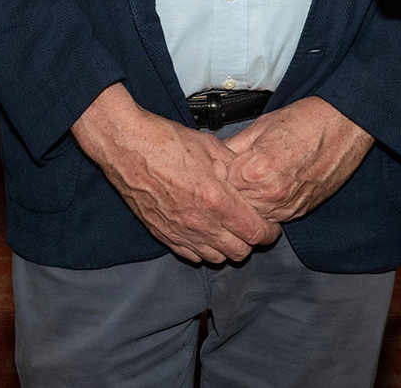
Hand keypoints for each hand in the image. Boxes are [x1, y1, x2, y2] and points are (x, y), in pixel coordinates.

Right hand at [72, 83, 280, 263]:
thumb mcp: (212, 147)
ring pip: (216, 258)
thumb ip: (235, 168)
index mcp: (217, 200)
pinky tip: (204, 232)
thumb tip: (250, 179)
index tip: (272, 225)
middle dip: (251, 241)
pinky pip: (190, 256)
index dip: (270, 231)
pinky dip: (203, 249)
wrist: (128, 147)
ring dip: (227, 247)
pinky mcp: (163, 235)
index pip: (256, 233)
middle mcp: (200, 223)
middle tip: (251, 226)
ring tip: (228, 229)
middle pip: (239, 252)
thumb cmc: (167, 143)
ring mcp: (180, 233)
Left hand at [222, 97, 372, 224]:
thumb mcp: (261, 126)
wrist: (343, 126)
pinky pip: (274, 217)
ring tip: (258, 180)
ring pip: (253, 215)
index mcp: (254, 170)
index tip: (224, 167)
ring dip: (251, 201)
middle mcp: (270, 194)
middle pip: (235, 204)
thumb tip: (217, 156)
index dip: (221, 174)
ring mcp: (286, 206)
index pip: (221, 184)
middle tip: (240, 173)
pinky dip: (269, 206)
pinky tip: (273, 187)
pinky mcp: (300, 211)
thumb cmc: (306, 121)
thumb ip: (235, 146)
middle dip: (234, 190)